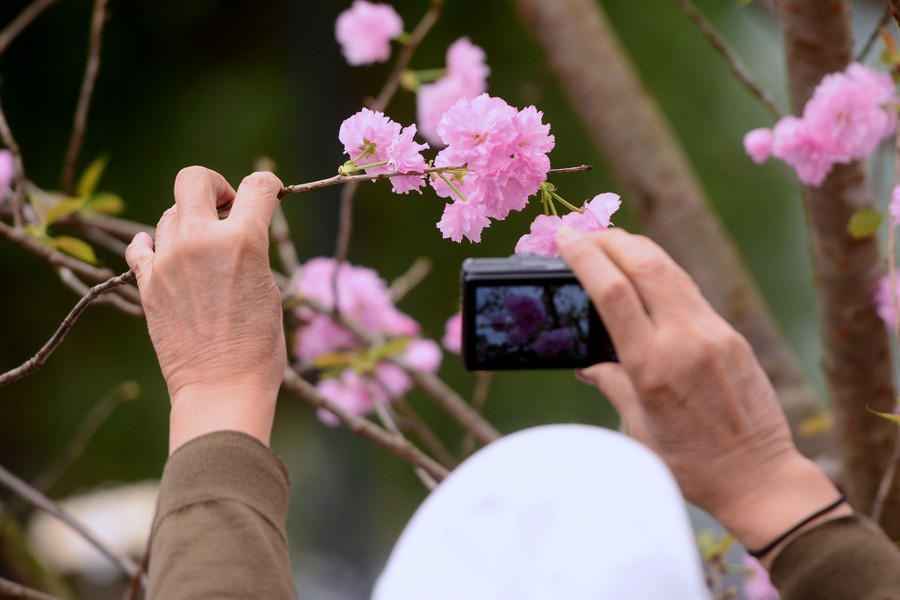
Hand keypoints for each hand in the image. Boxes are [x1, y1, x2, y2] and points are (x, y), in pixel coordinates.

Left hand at [126, 167, 286, 452]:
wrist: (222, 387)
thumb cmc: (259, 348)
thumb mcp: (270, 289)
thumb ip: (252, 251)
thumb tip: (239, 231)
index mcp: (244, 242)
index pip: (258, 187)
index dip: (268, 185)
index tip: (268, 195)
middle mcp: (201, 242)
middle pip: (194, 180)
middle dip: (213, 186)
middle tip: (224, 208)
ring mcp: (168, 260)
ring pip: (171, 214)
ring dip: (188, 223)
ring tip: (201, 251)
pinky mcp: (147, 282)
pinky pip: (140, 245)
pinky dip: (151, 243)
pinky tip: (162, 252)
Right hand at [557, 226, 848, 565]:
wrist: (758, 477)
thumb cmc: (691, 464)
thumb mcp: (638, 428)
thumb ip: (612, 385)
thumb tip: (588, 365)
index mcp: (652, 367)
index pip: (613, 292)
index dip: (585, 256)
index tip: (565, 237)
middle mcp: (685, 341)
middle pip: (645, 264)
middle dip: (610, 239)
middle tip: (584, 233)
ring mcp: (713, 334)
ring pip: (671, 270)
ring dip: (637, 249)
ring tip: (610, 243)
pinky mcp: (732, 335)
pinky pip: (690, 291)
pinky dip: (662, 273)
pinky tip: (645, 274)